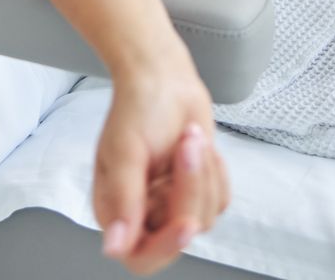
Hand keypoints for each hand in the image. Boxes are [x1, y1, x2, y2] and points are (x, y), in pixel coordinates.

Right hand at [94, 64, 230, 274]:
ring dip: (202, 171)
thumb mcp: (125, 153)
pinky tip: (197, 143)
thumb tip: (114, 246)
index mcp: (115, 210)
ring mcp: (172, 204)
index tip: (184, 224)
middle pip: (179, 236)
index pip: (139, 255)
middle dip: (189, 191)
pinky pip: (220, 200)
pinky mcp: (198, 192)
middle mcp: (143, 213)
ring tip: (188, 136)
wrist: (166, 78)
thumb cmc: (138, 108)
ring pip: (205, 215)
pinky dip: (215, 170)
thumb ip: (123, 201)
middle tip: (187, 148)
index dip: (164, 247)